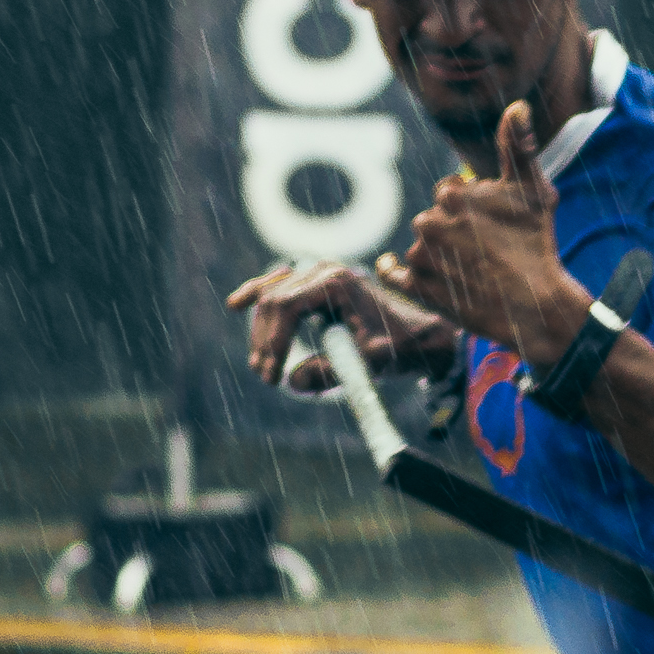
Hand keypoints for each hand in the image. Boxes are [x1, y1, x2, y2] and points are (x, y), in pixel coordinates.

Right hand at [225, 256, 451, 392]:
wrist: (418, 335)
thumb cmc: (400, 347)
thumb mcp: (371, 364)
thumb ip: (333, 373)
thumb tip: (293, 382)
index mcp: (338, 282)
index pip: (287, 306)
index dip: (275, 342)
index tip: (273, 375)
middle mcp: (324, 270)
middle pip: (275, 301)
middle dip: (266, 341)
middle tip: (266, 377)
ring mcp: (317, 273)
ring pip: (272, 297)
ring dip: (261, 331)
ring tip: (260, 366)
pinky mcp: (314, 284)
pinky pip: (278, 287)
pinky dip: (257, 295)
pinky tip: (235, 304)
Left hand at [397, 101, 591, 362]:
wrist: (534, 306)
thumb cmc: (536, 245)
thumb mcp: (535, 191)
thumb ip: (518, 146)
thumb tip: (517, 105)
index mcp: (452, 194)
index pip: (451, 193)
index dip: (471, 206)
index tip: (491, 224)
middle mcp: (429, 223)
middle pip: (435, 219)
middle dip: (454, 229)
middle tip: (484, 249)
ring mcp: (421, 257)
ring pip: (422, 245)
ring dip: (438, 251)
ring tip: (471, 269)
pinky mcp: (416, 288)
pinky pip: (392, 273)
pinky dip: (390, 268)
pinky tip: (389, 264)